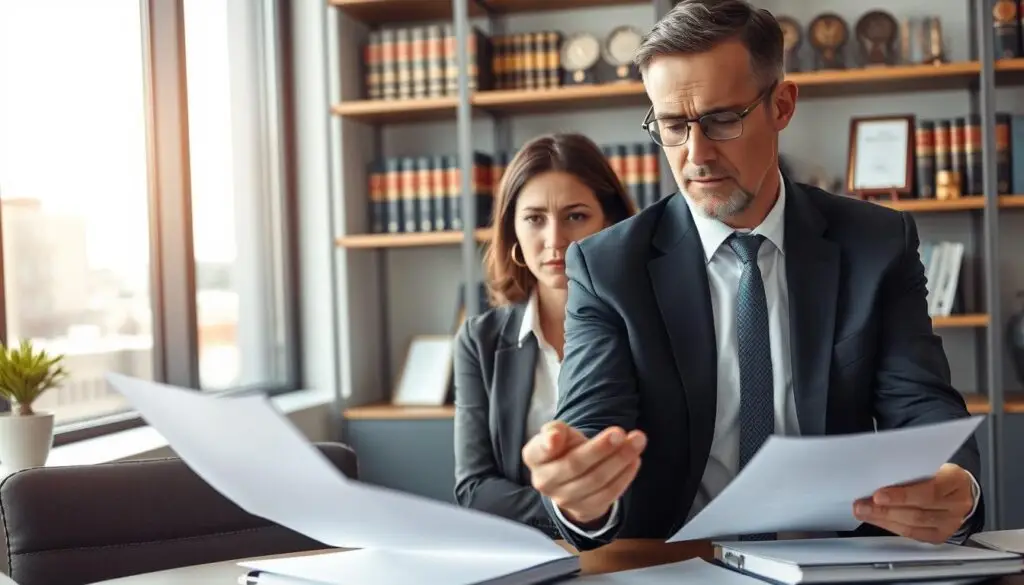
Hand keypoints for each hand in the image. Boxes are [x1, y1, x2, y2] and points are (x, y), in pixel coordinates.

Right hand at [522, 421, 646, 526]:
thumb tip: (554, 437)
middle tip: (620, 433)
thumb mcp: (560, 433)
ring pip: (596, 480)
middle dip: (600, 448)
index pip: (539, 451)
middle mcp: (544, 481)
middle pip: (575, 465)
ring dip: (620, 460)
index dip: (548, 444)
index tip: (557, 436)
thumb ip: (555, 430)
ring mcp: (564, 500)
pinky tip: (635, 460)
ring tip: (637, 441)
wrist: (573, 477)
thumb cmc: (565, 449)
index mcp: (534, 457)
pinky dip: (624, 476)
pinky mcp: (584, 510)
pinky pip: (608, 494)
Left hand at [853, 463, 975, 543]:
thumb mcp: (931, 463)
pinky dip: (892, 527)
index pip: (928, 491)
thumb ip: (911, 469)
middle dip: (885, 510)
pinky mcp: (941, 535)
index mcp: (955, 480)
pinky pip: (913, 534)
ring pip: (914, 525)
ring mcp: (951, 523)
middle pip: (918, 511)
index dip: (901, 495)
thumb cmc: (940, 472)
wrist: (960, 490)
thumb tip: (878, 477)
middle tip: (862, 505)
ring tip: (864, 512)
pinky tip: (878, 520)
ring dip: (884, 519)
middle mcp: (957, 504)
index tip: (878, 495)